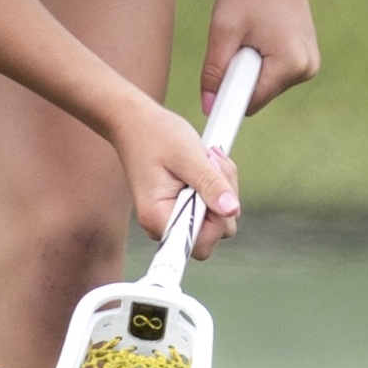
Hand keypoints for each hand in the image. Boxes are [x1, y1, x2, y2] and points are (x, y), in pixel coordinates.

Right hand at [111, 92, 241, 259]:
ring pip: (219, 217)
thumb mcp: (187, 155)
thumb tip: (232, 210)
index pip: (199, 244)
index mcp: (158, 217)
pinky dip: (217, 185)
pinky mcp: (183, 208)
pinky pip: (213, 207)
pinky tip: (205, 165)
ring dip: (222, 187)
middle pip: (215, 232)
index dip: (216, 221)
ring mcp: (174, 217)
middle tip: (211, 165)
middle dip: (223, 197)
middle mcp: (164, 224)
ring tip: (206, 160)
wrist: (135, 123)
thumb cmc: (155, 135)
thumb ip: (210, 184)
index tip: (211, 191)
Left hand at [200, 0, 319, 116]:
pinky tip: (260, 36)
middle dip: (239, 77)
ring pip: (265, 86)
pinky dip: (260, 62)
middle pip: (258, 96)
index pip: (251, 103)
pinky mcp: (306, 58)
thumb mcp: (223, 29)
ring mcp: (309, 64)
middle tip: (235, 44)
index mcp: (290, 64)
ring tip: (249, 35)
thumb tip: (209, 106)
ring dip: (249, 68)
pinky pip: (273, 74)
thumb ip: (215, 71)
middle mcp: (306, 69)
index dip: (227, 100)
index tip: (210, 99)